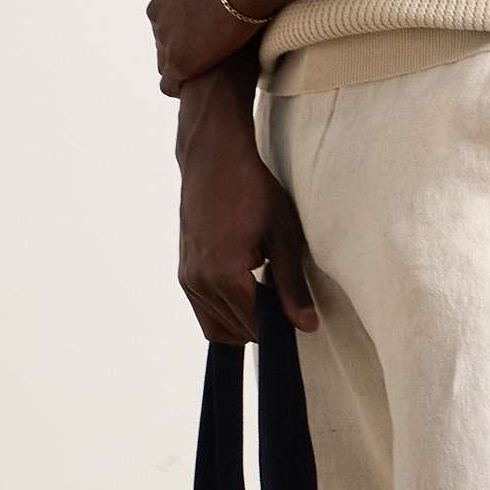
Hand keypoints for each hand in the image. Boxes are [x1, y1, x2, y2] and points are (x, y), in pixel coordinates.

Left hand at [148, 0, 262, 94]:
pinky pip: (170, 83)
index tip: (203, 25)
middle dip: (181, 42)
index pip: (163, 9)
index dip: (184, 20)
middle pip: (162, 34)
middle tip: (210, 49)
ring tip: (204, 72)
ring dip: (183, 64)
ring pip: (165, 59)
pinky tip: (194, 89)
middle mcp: (156, 11)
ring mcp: (165, 37)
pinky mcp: (179, 62)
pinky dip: (179, 87)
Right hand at [176, 70, 315, 342]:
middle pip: (236, 331)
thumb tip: (306, 325)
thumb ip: (292, 284)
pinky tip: (247, 288)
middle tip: (285, 302)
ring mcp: (187, 278)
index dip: (279, 327)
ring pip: (216, 327)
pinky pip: (204, 311)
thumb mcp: (283, 235)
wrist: (213, 158)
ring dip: (243, 321)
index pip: (255, 326)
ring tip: (266, 292)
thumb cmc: (252, 189)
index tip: (296, 317)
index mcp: (224, 275)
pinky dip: (226, 312)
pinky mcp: (183, 272)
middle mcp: (199, 282)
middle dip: (262, 325)